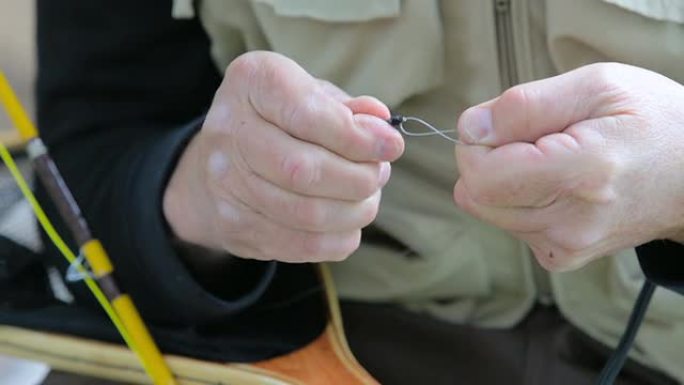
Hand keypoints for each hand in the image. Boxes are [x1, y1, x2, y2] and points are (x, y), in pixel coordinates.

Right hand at [163, 51, 403, 262]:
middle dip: (358, 178)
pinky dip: (340, 238)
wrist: (218, 162)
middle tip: (378, 174)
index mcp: (252, 82)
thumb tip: (382, 128)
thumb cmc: (279, 119)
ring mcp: (226, 185)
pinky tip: (348, 221)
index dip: (357, 137)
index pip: (307, 114)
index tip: (392, 146)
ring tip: (367, 197)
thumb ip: (348, 108)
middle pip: (304, 170)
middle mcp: (229, 132)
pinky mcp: (236, 227)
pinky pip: (302, 245)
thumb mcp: (311, 94)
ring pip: (307, 214)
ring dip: (355, 211)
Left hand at [454, 63, 683, 270]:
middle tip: (534, 138)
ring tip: (552, 160)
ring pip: (486, 209)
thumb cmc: (652, 120)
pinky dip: (518, 199)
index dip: (478, 143)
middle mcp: (571, 222)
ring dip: (502, 179)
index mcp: (584, 172)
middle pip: (475, 194)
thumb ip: (524, 106)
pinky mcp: (561, 257)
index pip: (480, 176)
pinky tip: (556, 185)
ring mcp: (566, 246)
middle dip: (487, 158)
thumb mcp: (595, 85)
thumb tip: (470, 128)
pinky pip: (508, 224)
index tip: (507, 124)